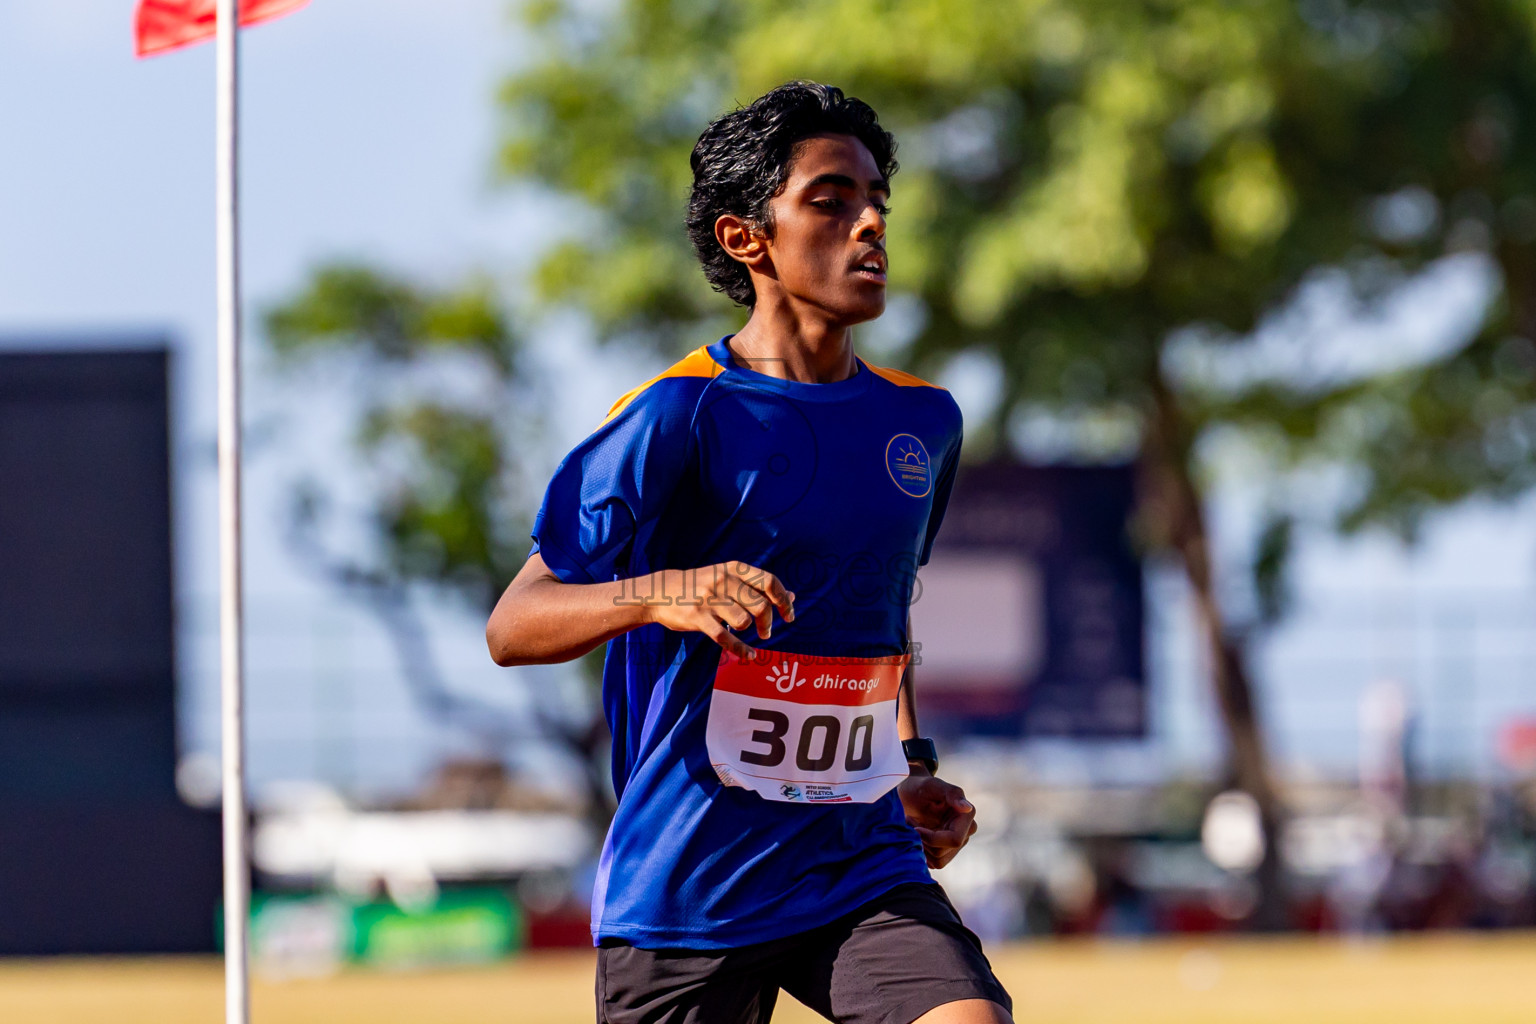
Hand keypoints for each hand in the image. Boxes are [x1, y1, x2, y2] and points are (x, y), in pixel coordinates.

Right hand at [643, 561, 794, 658]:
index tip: (789, 616)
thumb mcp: (729, 577)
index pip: (769, 582)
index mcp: (734, 569)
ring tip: (745, 632)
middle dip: (767, 622)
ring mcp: (709, 599)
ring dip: (749, 631)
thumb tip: (792, 596)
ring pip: (743, 621)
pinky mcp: (698, 618)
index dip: (783, 600)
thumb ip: (758, 586)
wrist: (661, 591)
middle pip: (760, 605)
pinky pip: (725, 638)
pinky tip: (748, 655)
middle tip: (765, 631)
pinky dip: (740, 650)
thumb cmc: (702, 585)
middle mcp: (723, 581)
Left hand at [897, 769, 976, 869]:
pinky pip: (935, 863)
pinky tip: (916, 837)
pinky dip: (922, 853)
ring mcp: (958, 842)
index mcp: (966, 815)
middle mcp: (966, 831)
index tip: (915, 828)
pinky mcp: (947, 851)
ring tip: (913, 828)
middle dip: (924, 841)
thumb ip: (952, 794)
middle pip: (944, 851)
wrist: (909, 795)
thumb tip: (967, 808)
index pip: (954, 840)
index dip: (932, 838)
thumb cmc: (919, 787)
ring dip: (921, 847)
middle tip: (911, 825)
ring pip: (939, 860)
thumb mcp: (932, 786)